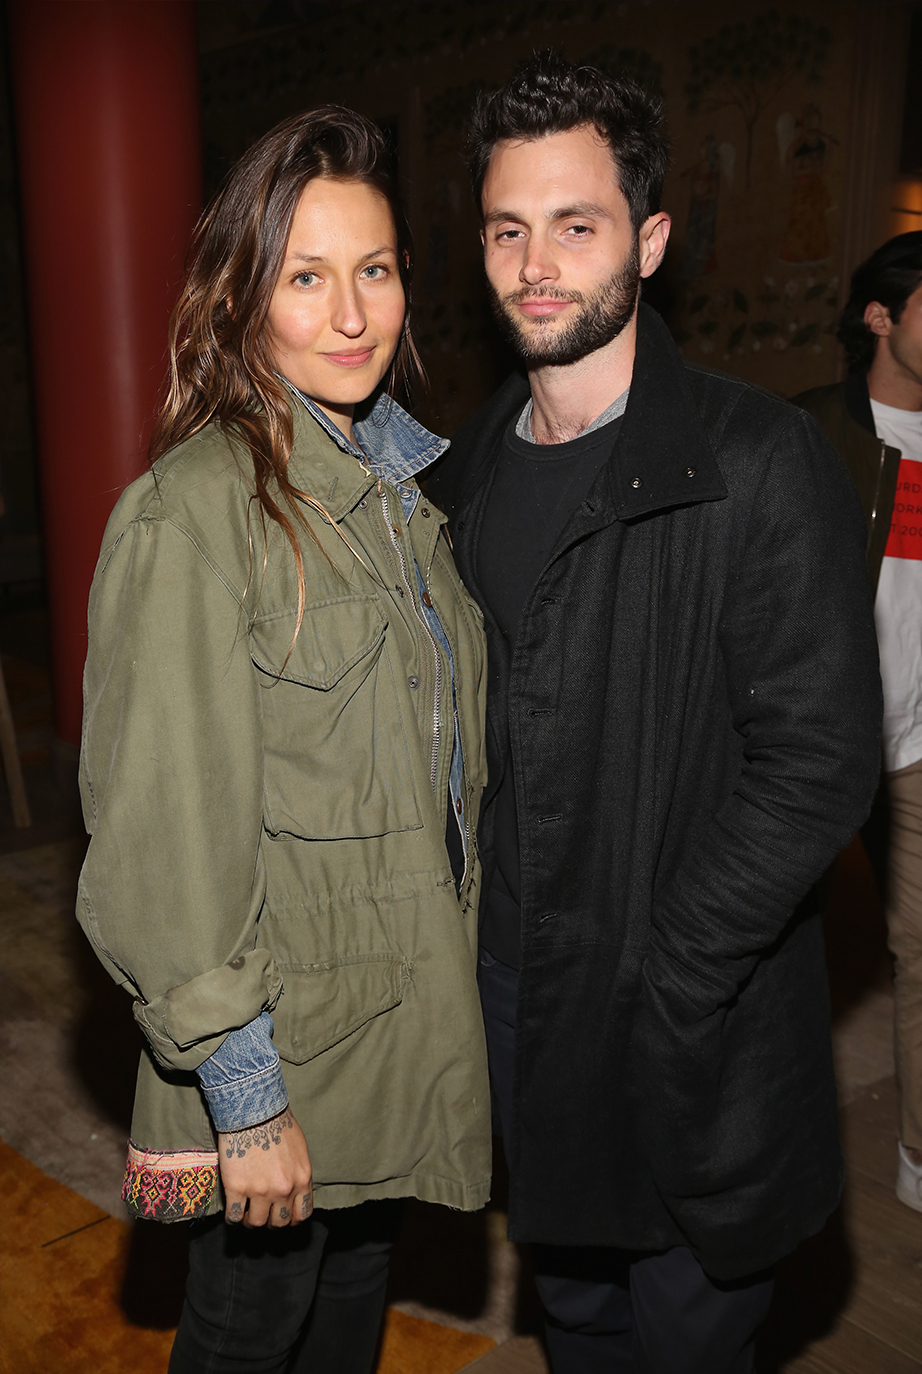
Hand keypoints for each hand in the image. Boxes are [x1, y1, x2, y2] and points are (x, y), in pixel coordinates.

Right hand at [218, 1107, 312, 1227]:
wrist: (252, 1110)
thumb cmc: (277, 1123)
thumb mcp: (299, 1150)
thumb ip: (297, 1174)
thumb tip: (293, 1189)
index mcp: (302, 1179)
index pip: (301, 1214)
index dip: (291, 1219)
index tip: (282, 1216)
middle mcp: (283, 1189)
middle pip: (279, 1223)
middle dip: (270, 1222)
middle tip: (262, 1214)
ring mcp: (260, 1190)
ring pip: (256, 1223)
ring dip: (250, 1221)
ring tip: (246, 1213)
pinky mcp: (236, 1188)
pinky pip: (234, 1215)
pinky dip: (233, 1218)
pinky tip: (233, 1211)